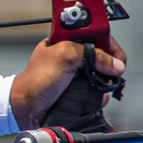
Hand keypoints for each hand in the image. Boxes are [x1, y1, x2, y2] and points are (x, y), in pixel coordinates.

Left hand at [8, 36, 126, 128]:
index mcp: (69, 40)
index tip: (117, 58)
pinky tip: (94, 98)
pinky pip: (98, 91)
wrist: (25, 107)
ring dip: (105, 83)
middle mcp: (74, 56)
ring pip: (103, 75)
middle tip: (112, 74)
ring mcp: (77, 74)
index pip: (99, 35)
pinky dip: (100, 96)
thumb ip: (92, 55)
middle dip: (111, 66)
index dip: (111, 46)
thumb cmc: (36, 80)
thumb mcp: (64, 57)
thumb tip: (115, 64)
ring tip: (99, 88)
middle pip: (105, 56)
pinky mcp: (79, 90)